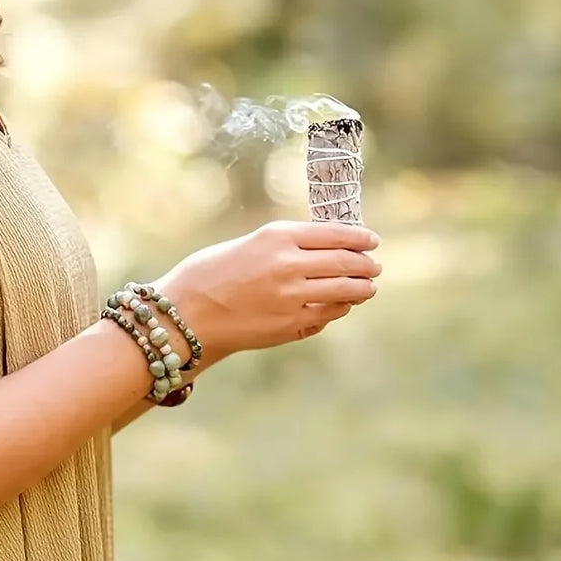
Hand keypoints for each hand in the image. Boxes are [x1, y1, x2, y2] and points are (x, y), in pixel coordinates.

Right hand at [156, 221, 380, 357]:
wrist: (185, 314)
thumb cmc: (212, 273)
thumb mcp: (251, 243)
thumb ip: (289, 245)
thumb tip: (329, 249)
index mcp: (277, 237)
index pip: (335, 234)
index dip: (360, 237)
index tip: (372, 240)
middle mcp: (288, 265)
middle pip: (346, 263)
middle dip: (366, 265)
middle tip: (375, 266)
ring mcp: (291, 298)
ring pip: (344, 291)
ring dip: (362, 289)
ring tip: (368, 287)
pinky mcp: (289, 326)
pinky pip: (328, 314)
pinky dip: (340, 308)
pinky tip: (342, 305)